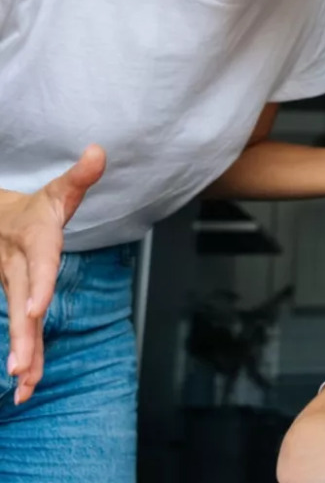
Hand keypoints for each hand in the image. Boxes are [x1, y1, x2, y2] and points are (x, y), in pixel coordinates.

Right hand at [0, 145, 104, 403]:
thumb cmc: (35, 209)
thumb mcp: (58, 191)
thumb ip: (79, 177)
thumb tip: (98, 151)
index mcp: (34, 240)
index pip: (39, 262)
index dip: (39, 284)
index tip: (39, 308)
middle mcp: (18, 267)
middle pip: (21, 302)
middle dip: (21, 334)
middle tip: (19, 365)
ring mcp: (13, 286)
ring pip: (18, 323)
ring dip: (22, 354)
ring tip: (23, 385)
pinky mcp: (15, 301)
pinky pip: (21, 331)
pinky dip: (24, 358)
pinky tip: (25, 387)